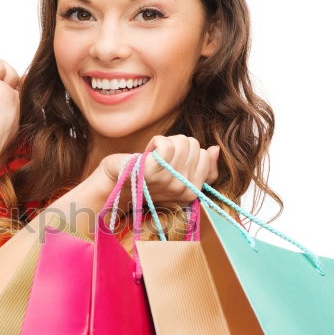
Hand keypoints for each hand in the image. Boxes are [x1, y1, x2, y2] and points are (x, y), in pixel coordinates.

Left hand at [100, 135, 219, 209]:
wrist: (118, 183)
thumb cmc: (148, 179)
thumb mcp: (178, 175)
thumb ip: (202, 167)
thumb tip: (215, 150)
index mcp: (191, 193)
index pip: (204, 155)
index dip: (186, 152)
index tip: (171, 163)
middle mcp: (182, 190)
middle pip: (194, 146)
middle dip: (177, 145)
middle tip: (161, 159)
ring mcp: (168, 182)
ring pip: (183, 143)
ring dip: (167, 142)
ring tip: (155, 156)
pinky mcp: (152, 171)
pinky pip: (167, 144)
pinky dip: (157, 141)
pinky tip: (149, 152)